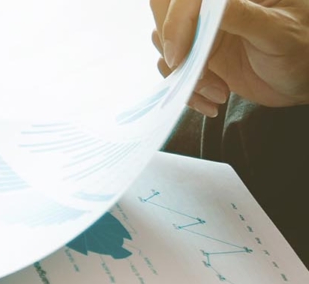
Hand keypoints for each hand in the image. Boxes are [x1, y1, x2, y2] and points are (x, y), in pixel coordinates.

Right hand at [150, 0, 308, 116]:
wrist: (307, 82)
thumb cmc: (305, 51)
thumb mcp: (277, 31)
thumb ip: (240, 15)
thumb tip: (203, 6)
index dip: (176, 23)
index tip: (180, 57)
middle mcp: (215, 9)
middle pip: (164, 13)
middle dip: (172, 48)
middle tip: (194, 74)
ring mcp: (204, 32)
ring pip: (165, 43)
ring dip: (183, 74)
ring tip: (216, 91)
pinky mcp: (200, 56)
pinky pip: (174, 70)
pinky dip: (187, 90)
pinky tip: (213, 100)